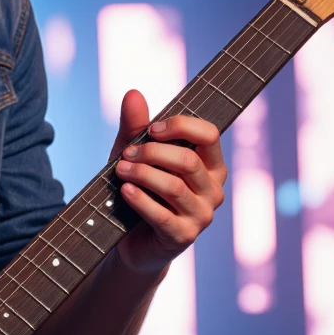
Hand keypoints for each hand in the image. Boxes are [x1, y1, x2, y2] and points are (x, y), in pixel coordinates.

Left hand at [109, 92, 225, 275]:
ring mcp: (202, 215)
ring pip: (174, 186)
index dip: (180, 126)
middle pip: (187, 160)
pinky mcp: (184, 236)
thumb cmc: (139, 191)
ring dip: (142, 174)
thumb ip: (136, 127)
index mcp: (211, 165)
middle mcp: (213, 189)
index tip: (151, 129)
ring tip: (120, 170)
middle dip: (152, 153)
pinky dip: (140, 200)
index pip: (209, 134)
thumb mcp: (135, 155)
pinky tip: (124, 191)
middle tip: (127, 154)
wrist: (132, 241)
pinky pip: (161, 214)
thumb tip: (133, 93)